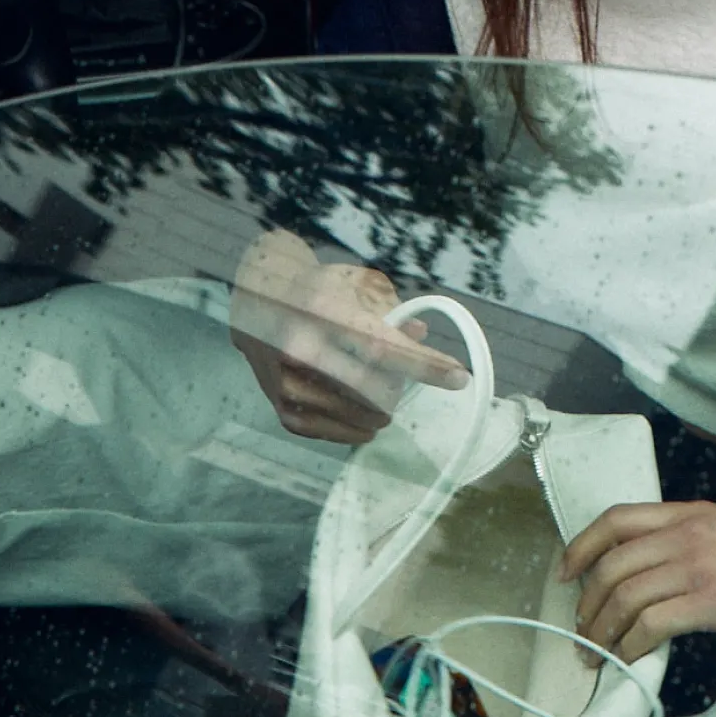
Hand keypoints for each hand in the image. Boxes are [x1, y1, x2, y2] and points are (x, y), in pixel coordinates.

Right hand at [230, 230, 467, 442]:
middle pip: (375, 390)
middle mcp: (301, 350)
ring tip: (377, 388)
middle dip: (400, 388)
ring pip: (360, 416)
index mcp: (323, 311)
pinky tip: (362, 412)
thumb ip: (390, 309)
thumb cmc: (317, 290)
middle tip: (400, 378)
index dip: (423, 365)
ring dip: (381, 408)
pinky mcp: (283, 410)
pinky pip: (335, 432)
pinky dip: (356, 425)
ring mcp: (289, 385)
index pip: (382, 346)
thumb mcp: (354, 284)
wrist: (256, 305)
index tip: (459, 377)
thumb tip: (420, 334)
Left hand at [560, 497, 715, 663]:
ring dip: (602, 633)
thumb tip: (664, 584)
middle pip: (610, 563)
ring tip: (599, 658)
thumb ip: (696, 547)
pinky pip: (652, 624)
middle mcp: (686, 532)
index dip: (581, 545)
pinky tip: (633, 662)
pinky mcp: (715, 601)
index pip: (616, 518)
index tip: (565, 574)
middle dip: (585, 605)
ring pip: (624, 596)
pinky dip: (632, 647)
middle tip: (582, 637)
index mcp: (689, 513)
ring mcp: (699, 565)